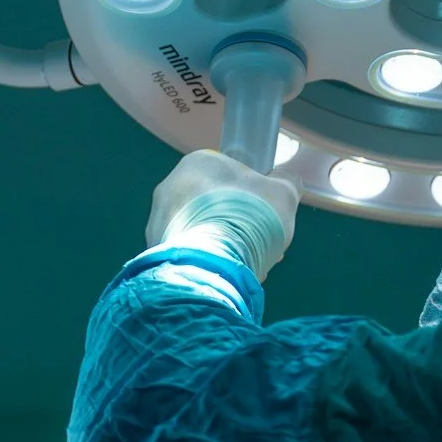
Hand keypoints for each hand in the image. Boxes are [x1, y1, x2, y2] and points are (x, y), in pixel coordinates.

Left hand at [145, 148, 298, 280]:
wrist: (217, 262)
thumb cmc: (251, 217)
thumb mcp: (283, 193)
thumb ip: (286, 182)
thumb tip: (286, 179)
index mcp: (198, 163)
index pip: (228, 177)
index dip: (251, 198)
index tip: (265, 217)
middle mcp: (170, 187)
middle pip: (213, 207)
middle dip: (237, 226)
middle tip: (258, 245)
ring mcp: (158, 221)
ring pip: (200, 234)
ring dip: (223, 248)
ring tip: (244, 265)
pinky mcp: (155, 253)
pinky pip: (188, 256)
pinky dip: (205, 265)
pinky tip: (224, 278)